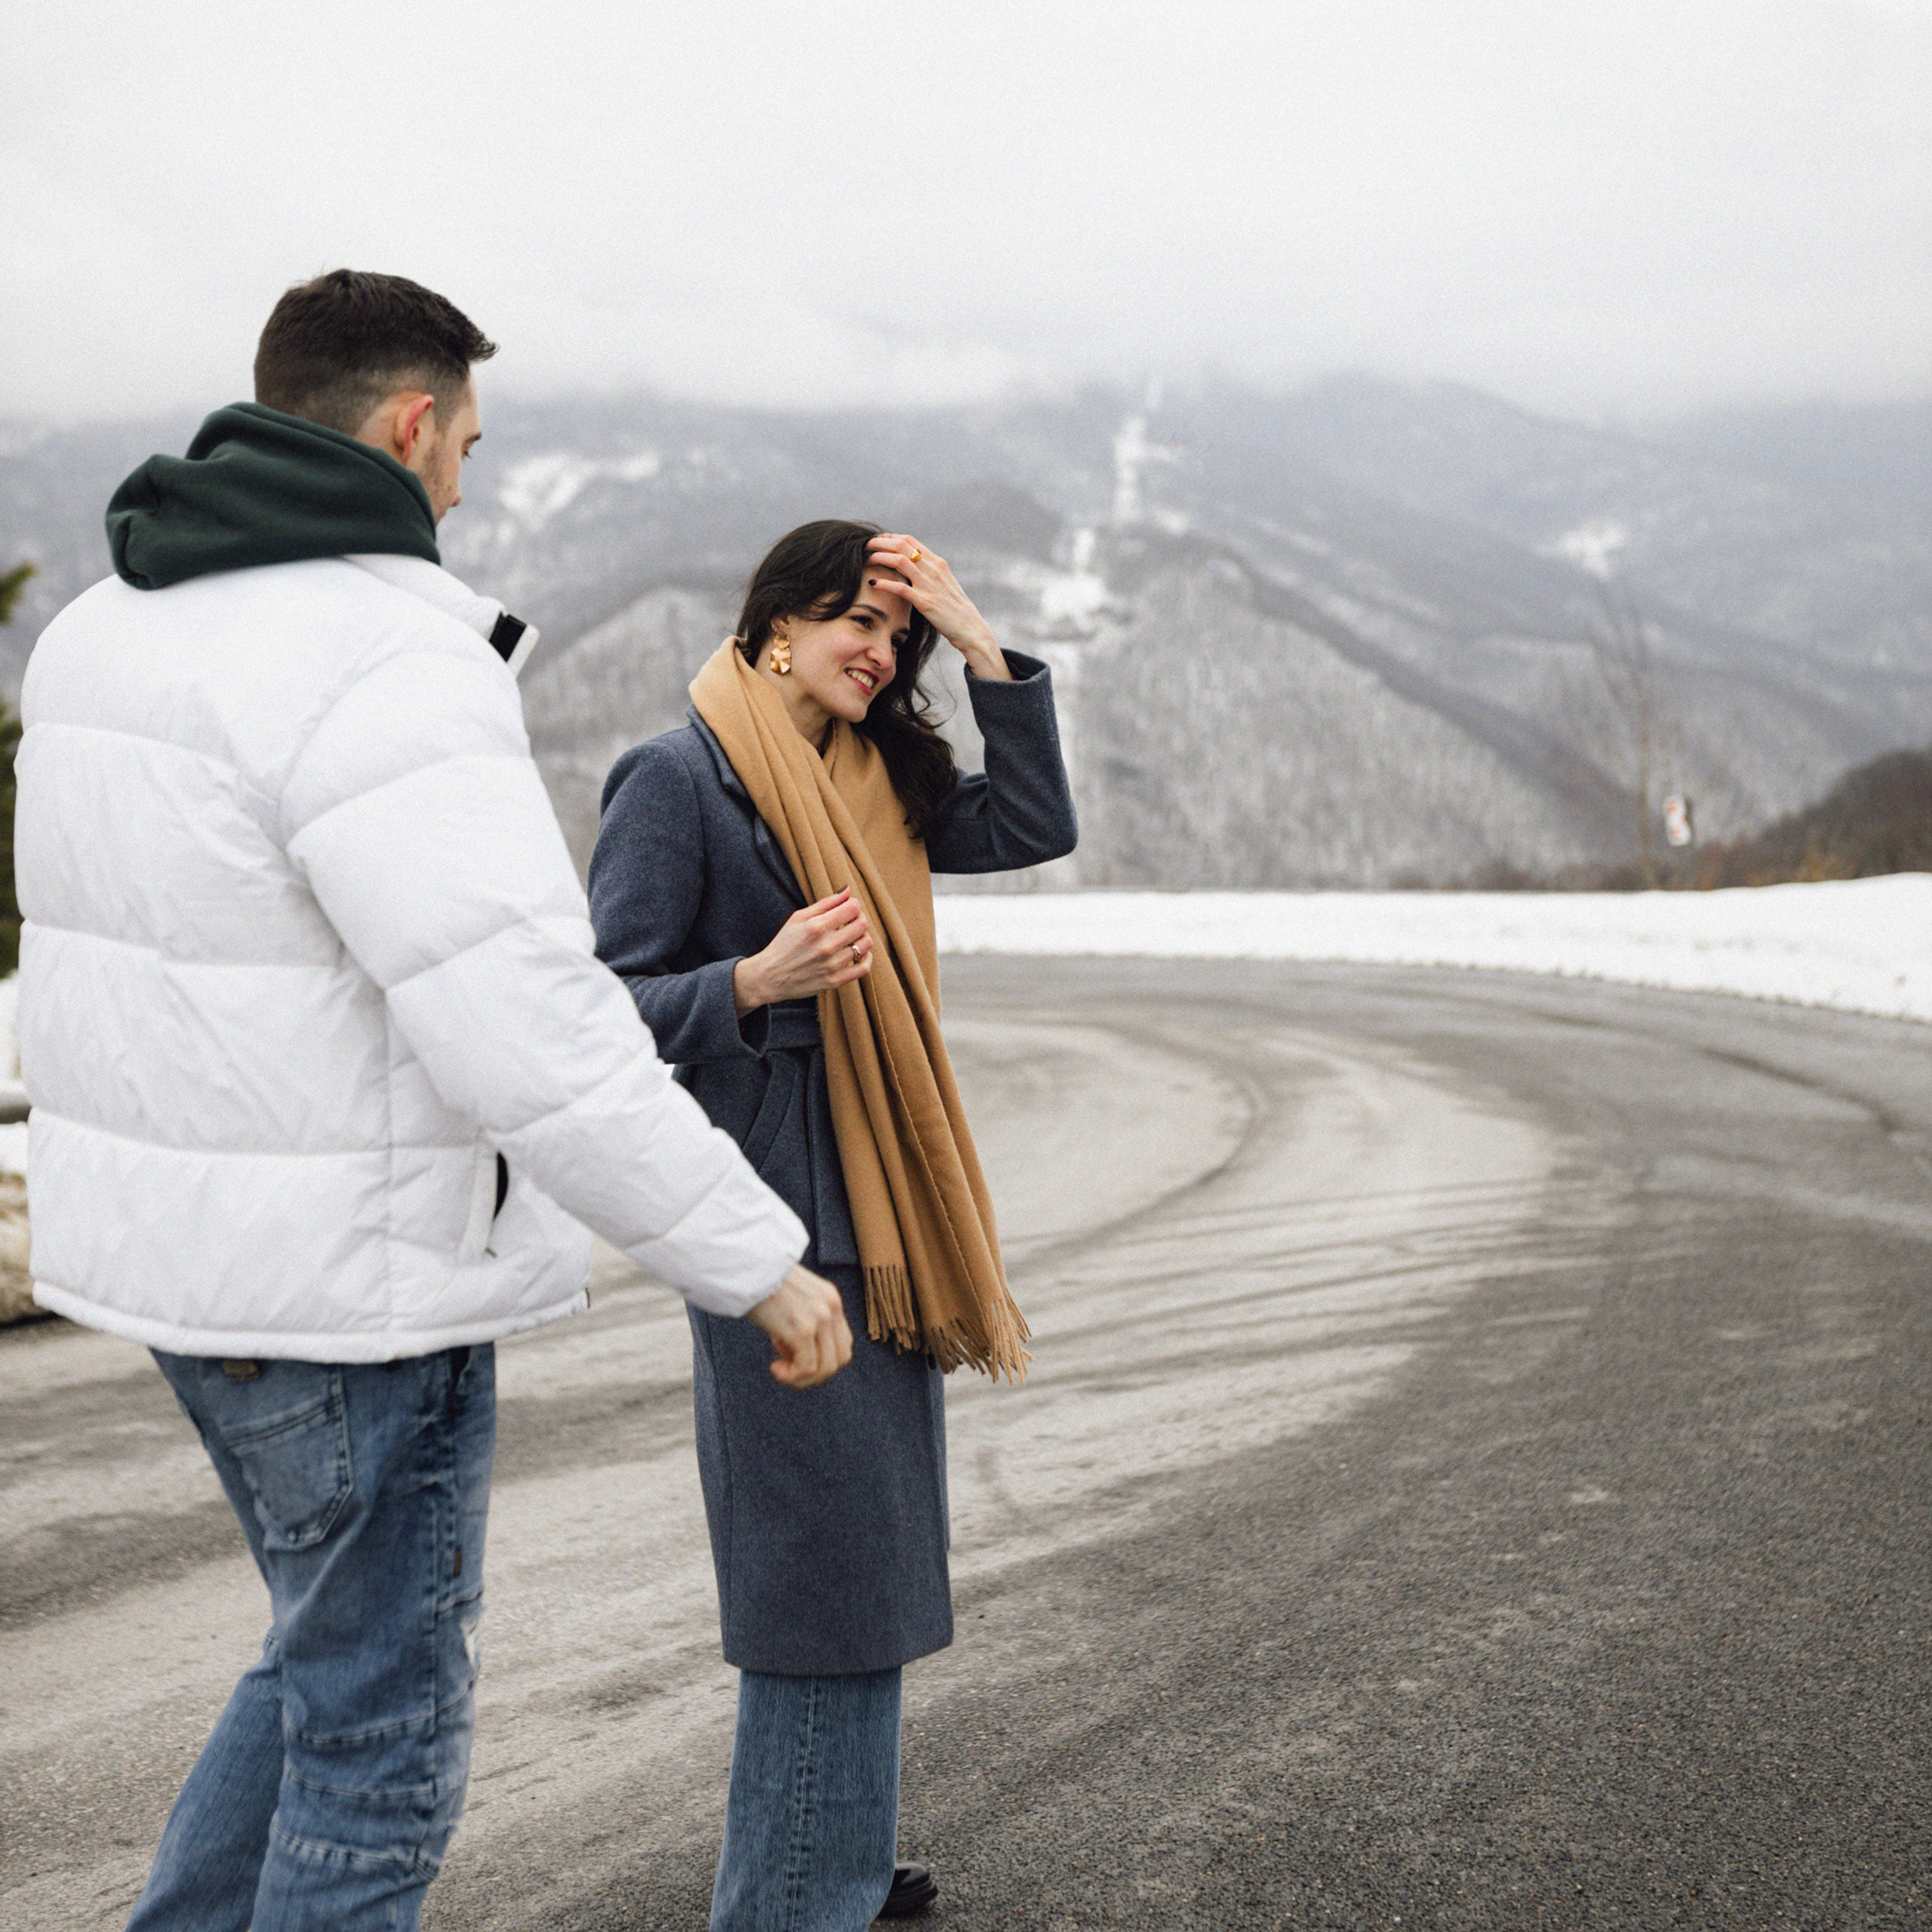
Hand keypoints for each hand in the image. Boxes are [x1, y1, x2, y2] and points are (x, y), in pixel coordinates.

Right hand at [733, 889, 873, 1014]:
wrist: (770, 976)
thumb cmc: (783, 944)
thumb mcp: (798, 918)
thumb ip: (825, 904)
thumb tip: (848, 890)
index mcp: (816, 926)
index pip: (853, 908)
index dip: (854, 905)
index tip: (847, 908)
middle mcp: (826, 945)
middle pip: (862, 924)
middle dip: (859, 919)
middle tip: (850, 922)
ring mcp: (832, 965)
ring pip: (866, 944)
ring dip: (861, 938)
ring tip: (851, 938)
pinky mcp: (835, 981)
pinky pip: (864, 968)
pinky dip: (866, 958)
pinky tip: (859, 953)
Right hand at [746, 1263, 853, 1387]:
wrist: (742, 1266)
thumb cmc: (757, 1284)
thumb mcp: (791, 1299)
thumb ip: (802, 1320)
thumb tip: (793, 1353)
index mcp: (830, 1298)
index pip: (843, 1343)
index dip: (821, 1358)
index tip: (793, 1354)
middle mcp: (830, 1307)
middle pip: (840, 1359)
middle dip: (815, 1373)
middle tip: (788, 1366)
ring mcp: (819, 1318)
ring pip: (827, 1368)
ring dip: (803, 1378)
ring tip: (780, 1369)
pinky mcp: (802, 1329)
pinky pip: (807, 1368)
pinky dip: (792, 1377)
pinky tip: (774, 1368)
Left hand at [866, 534, 1011, 682]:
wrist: (971, 628)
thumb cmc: (955, 609)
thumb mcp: (944, 584)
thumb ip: (929, 573)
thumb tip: (912, 567)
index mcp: (938, 563)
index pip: (910, 541)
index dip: (889, 537)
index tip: (877, 541)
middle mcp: (934, 570)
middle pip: (902, 546)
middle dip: (880, 543)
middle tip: (865, 546)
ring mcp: (930, 585)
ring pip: (900, 561)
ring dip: (880, 557)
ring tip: (866, 560)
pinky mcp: (925, 602)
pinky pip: (901, 588)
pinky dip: (885, 583)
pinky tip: (873, 582)